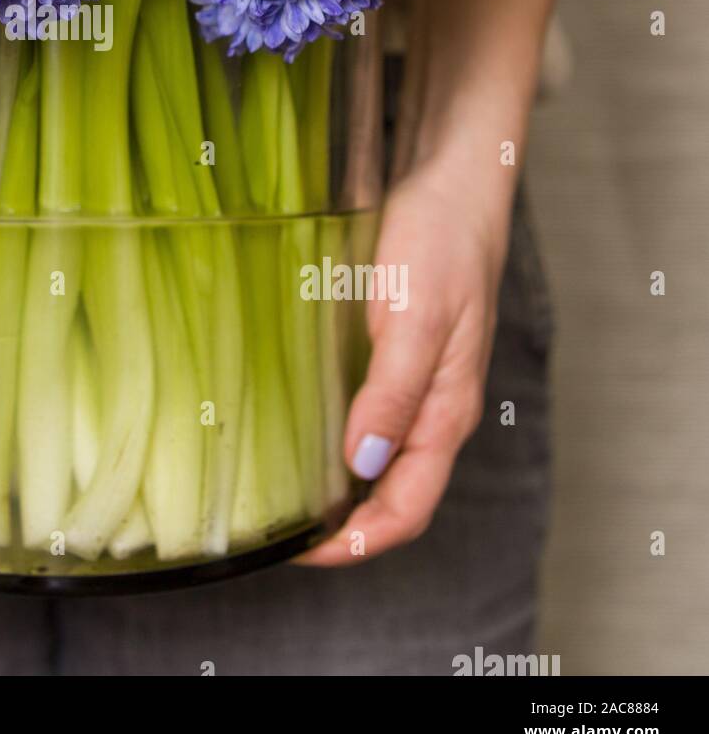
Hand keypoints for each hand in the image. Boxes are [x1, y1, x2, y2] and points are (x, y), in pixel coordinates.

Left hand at [297, 159, 509, 566]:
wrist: (455, 179)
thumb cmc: (442, 241)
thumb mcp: (416, 317)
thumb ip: (393, 393)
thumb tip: (362, 465)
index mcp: (444, 411)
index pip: (406, 507)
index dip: (357, 542)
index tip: (302, 554)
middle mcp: (432, 407)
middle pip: (392, 493)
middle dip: (343, 527)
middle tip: (279, 533)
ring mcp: (416, 380)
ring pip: (379, 458)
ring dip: (338, 488)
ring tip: (282, 493)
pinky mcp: (396, 352)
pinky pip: (369, 415)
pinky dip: (336, 439)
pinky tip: (299, 427)